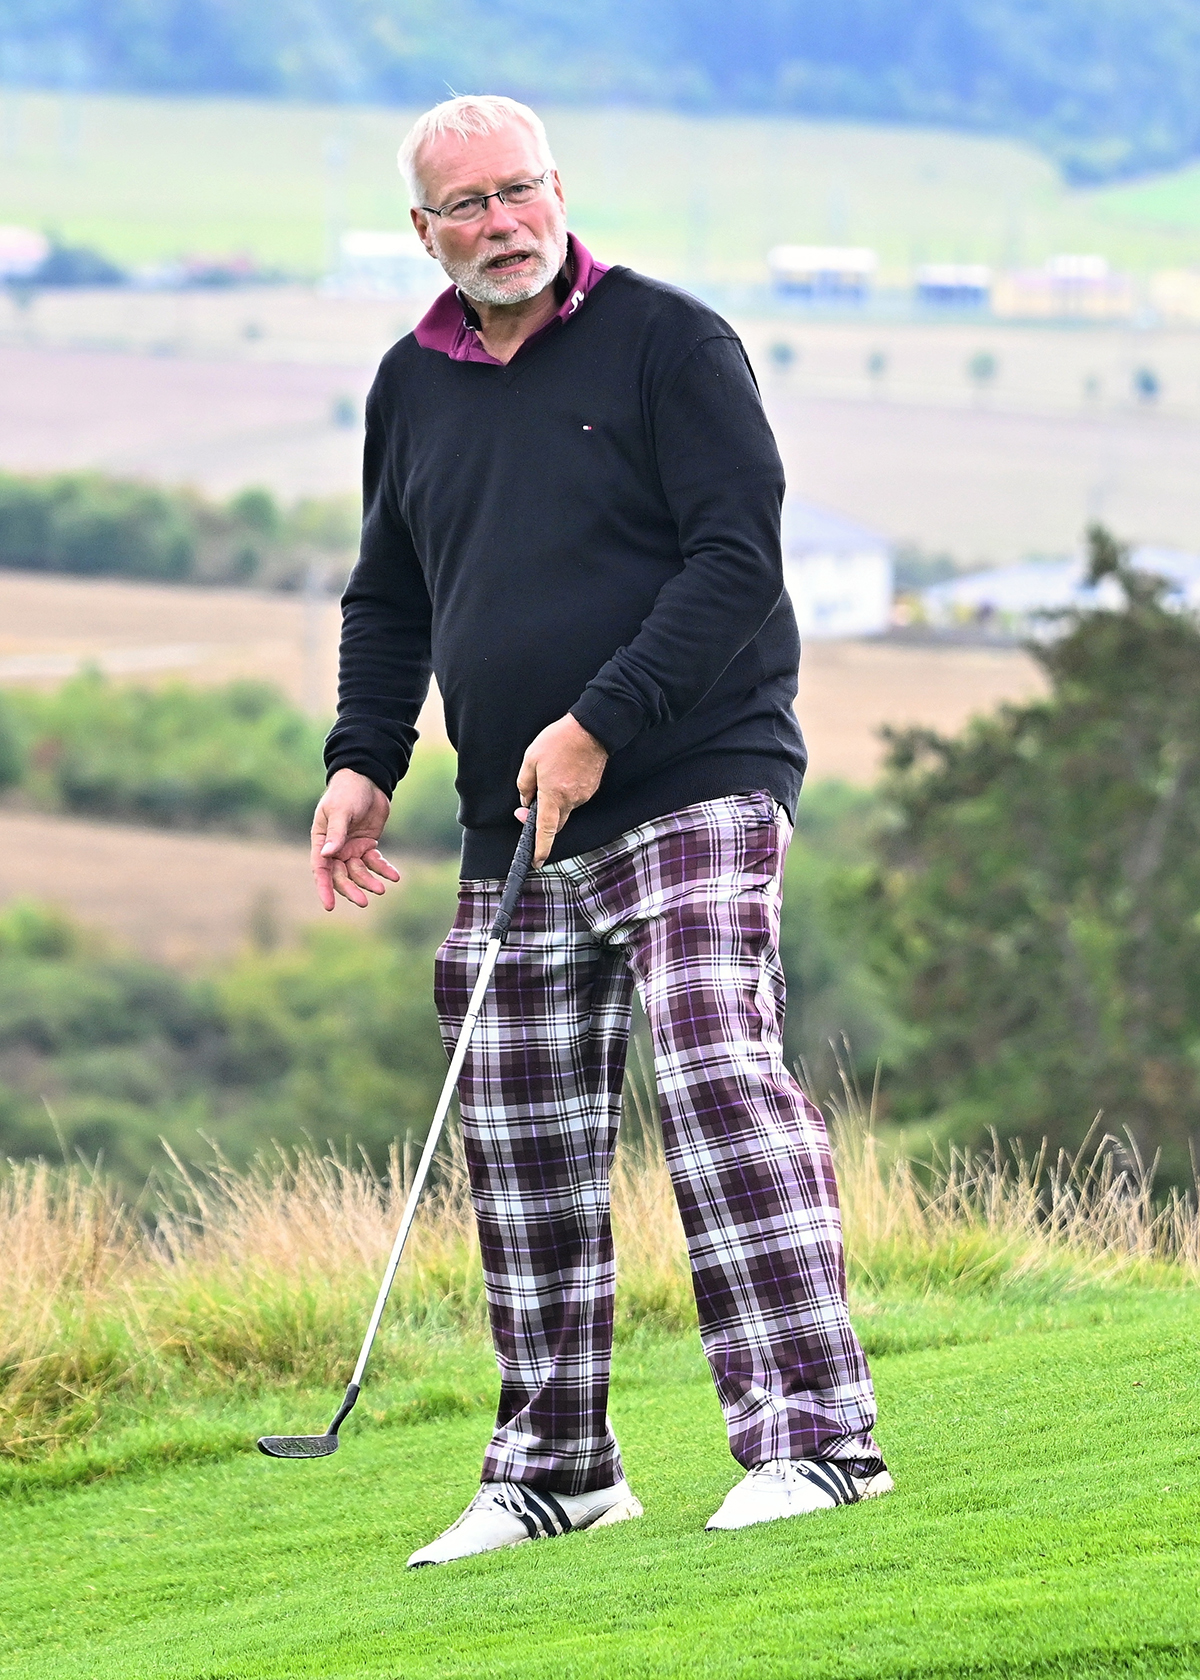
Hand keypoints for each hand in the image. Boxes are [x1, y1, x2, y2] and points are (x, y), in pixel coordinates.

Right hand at [311, 768, 399, 910]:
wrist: (367, 779)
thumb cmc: (346, 792)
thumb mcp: (340, 811)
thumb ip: (336, 833)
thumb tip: (327, 855)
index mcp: (322, 841)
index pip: (321, 869)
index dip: (324, 888)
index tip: (329, 906)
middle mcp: (335, 848)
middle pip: (341, 875)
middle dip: (351, 889)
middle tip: (363, 901)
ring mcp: (352, 848)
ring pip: (359, 872)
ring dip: (369, 881)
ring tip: (382, 888)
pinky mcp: (368, 845)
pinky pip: (375, 862)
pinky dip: (384, 869)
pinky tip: (394, 876)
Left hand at [516, 714, 607, 865]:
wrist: (591, 728)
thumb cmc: (558, 741)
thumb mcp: (531, 759)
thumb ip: (525, 784)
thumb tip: (526, 802)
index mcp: (553, 795)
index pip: (546, 830)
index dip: (541, 848)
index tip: (536, 861)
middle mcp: (570, 800)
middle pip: (556, 822)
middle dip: (541, 821)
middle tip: (527, 807)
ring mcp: (583, 795)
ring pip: (565, 808)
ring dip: (553, 802)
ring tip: (548, 775)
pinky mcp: (591, 788)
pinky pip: (574, 798)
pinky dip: (564, 792)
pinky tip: (561, 773)